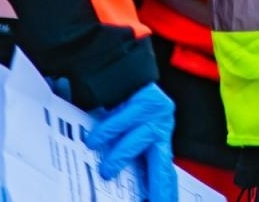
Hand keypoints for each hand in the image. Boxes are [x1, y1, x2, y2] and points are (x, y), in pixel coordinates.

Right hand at [88, 82, 175, 201]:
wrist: (121, 68)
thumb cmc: (118, 106)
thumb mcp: (124, 135)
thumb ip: (123, 156)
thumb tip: (106, 179)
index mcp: (159, 143)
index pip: (164, 175)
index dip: (164, 192)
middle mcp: (163, 129)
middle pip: (162, 165)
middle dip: (159, 187)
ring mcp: (158, 114)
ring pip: (142, 139)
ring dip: (121, 157)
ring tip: (106, 171)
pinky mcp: (148, 98)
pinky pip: (126, 117)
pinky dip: (108, 131)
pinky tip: (94, 140)